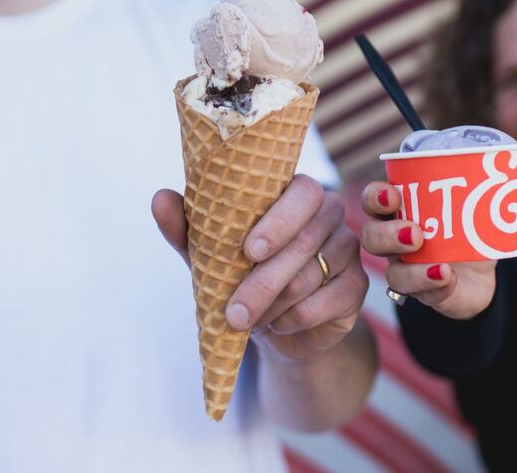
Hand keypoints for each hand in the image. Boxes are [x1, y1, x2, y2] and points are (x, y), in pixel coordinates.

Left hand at [152, 175, 367, 365]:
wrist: (276, 325)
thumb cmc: (242, 274)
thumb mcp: (211, 255)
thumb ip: (187, 227)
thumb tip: (159, 198)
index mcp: (298, 194)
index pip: (303, 192)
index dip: (279, 220)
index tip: (248, 250)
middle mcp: (330, 215)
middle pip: (303, 242)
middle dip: (263, 281)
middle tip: (234, 312)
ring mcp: (348, 250)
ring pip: (310, 277)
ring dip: (272, 305)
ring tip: (248, 317)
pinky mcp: (357, 288)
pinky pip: (325, 304)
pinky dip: (292, 320)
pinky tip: (275, 323)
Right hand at [359, 181, 516, 319]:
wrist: (480, 280)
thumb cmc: (470, 235)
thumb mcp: (484, 214)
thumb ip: (505, 198)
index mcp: (404, 211)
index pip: (375, 199)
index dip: (376, 196)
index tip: (393, 194)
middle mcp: (395, 241)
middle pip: (371, 235)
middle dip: (386, 232)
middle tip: (416, 232)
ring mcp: (405, 270)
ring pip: (390, 270)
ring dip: (410, 266)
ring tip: (434, 260)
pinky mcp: (422, 293)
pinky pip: (417, 292)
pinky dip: (430, 283)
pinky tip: (445, 276)